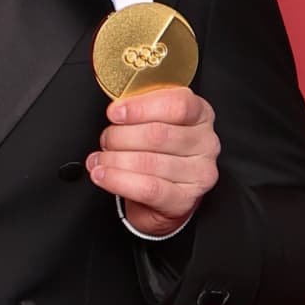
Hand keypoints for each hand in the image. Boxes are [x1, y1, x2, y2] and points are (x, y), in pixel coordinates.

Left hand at [86, 86, 218, 235]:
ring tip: (98, 160)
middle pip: (158, 134)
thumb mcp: (154, 123)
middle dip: (120, 137)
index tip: (115, 113)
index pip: (177, 105)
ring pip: (148, 162)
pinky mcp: (185, 200)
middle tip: (105, 140)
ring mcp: (199, 173)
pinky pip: (147, 188)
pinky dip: (118, 180)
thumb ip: (141, 111)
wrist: (163, 199)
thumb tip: (117, 111)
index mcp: (201, 115)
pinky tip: (103, 175)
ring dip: (114, 160)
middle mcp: (206, 143)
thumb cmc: (159, 155)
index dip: (141, 108)